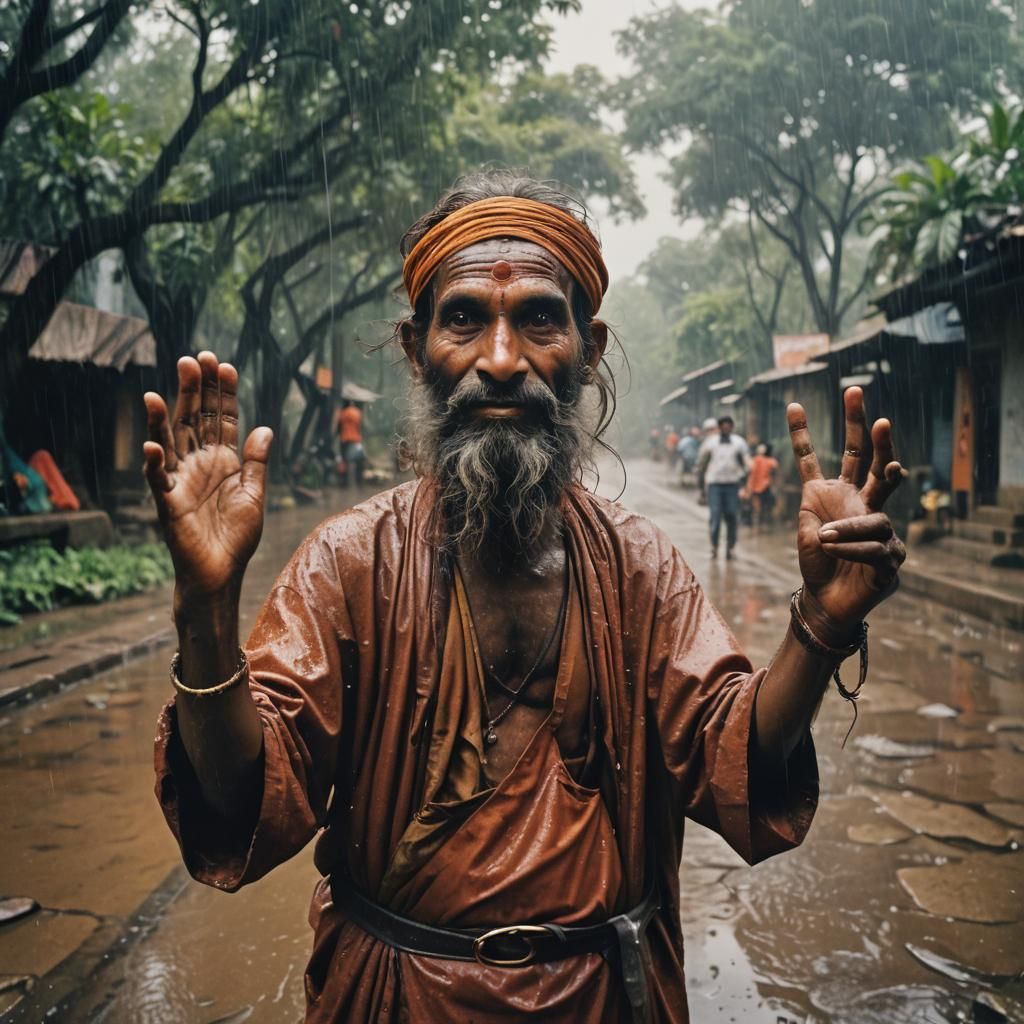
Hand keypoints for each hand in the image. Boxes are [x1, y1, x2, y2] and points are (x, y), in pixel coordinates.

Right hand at [143, 352, 271, 605]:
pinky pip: (158, 479)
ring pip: (169, 442)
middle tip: (195, 359)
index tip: (225, 365)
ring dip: (163, 418)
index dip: (222, 393)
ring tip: (159, 392)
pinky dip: (154, 463)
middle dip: (195, 391)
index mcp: (223, 460)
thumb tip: (264, 427)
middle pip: (194, 420)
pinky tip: (152, 445)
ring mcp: (181, 479)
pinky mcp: (168, 501)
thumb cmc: (236, 537)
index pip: (221, 419)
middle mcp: (199, 464)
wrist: (221, 573)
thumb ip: (257, 463)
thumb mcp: (254, 495)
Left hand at [787, 387, 905, 638]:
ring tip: (824, 538)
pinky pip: (874, 546)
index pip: (815, 459)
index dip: (802, 434)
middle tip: (855, 393)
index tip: (793, 405)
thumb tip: (826, 488)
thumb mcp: (806, 529)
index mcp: (832, 494)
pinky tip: (836, 552)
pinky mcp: (889, 555)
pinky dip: (850, 548)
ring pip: (874, 515)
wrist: (824, 600)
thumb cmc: (817, 563)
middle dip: (862, 426)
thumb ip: (815, 507)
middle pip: (866, 458)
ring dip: (846, 528)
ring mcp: (878, 525)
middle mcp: (859, 502)